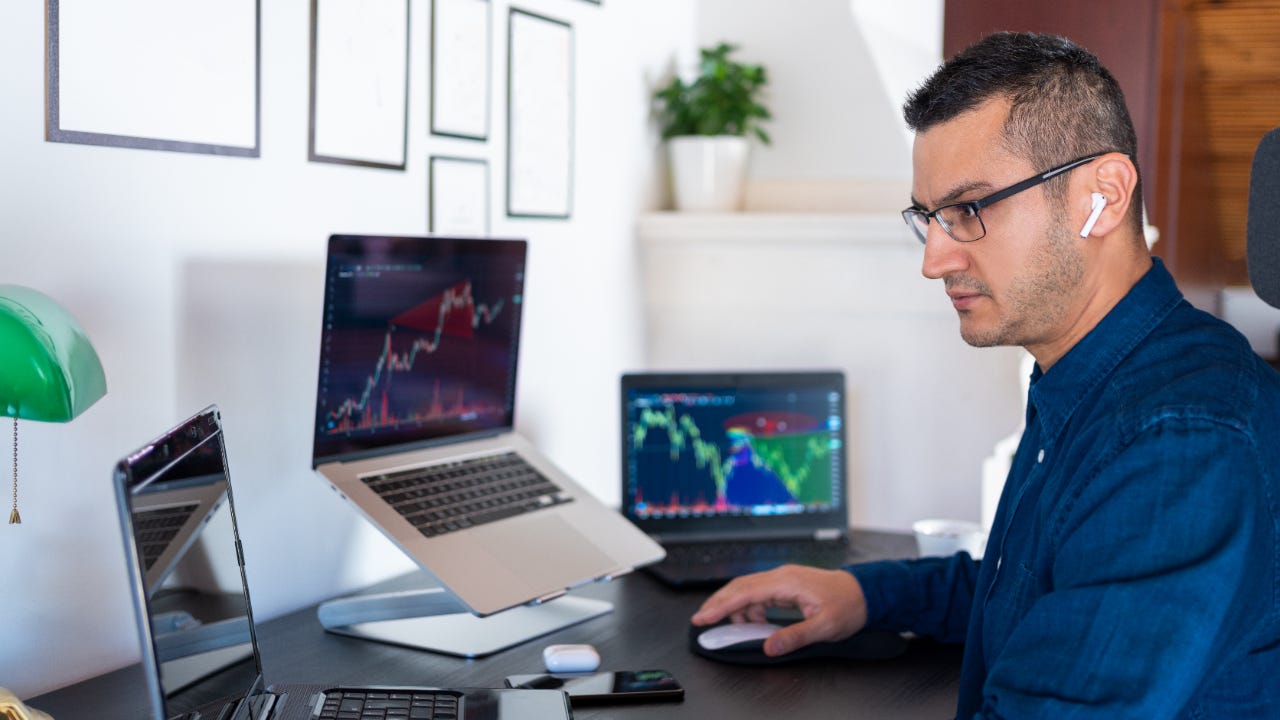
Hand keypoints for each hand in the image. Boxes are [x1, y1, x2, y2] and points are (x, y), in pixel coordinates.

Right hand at [690, 564, 868, 656]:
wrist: (864, 593)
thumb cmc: (848, 606)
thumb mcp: (825, 627)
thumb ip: (795, 637)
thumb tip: (768, 646)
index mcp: (787, 582)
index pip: (745, 592)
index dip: (721, 606)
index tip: (703, 617)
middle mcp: (781, 576)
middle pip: (739, 587)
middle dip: (718, 603)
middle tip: (701, 620)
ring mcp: (782, 578)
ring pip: (747, 590)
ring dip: (737, 609)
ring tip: (739, 629)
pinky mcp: (785, 584)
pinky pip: (759, 593)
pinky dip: (750, 608)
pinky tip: (755, 622)